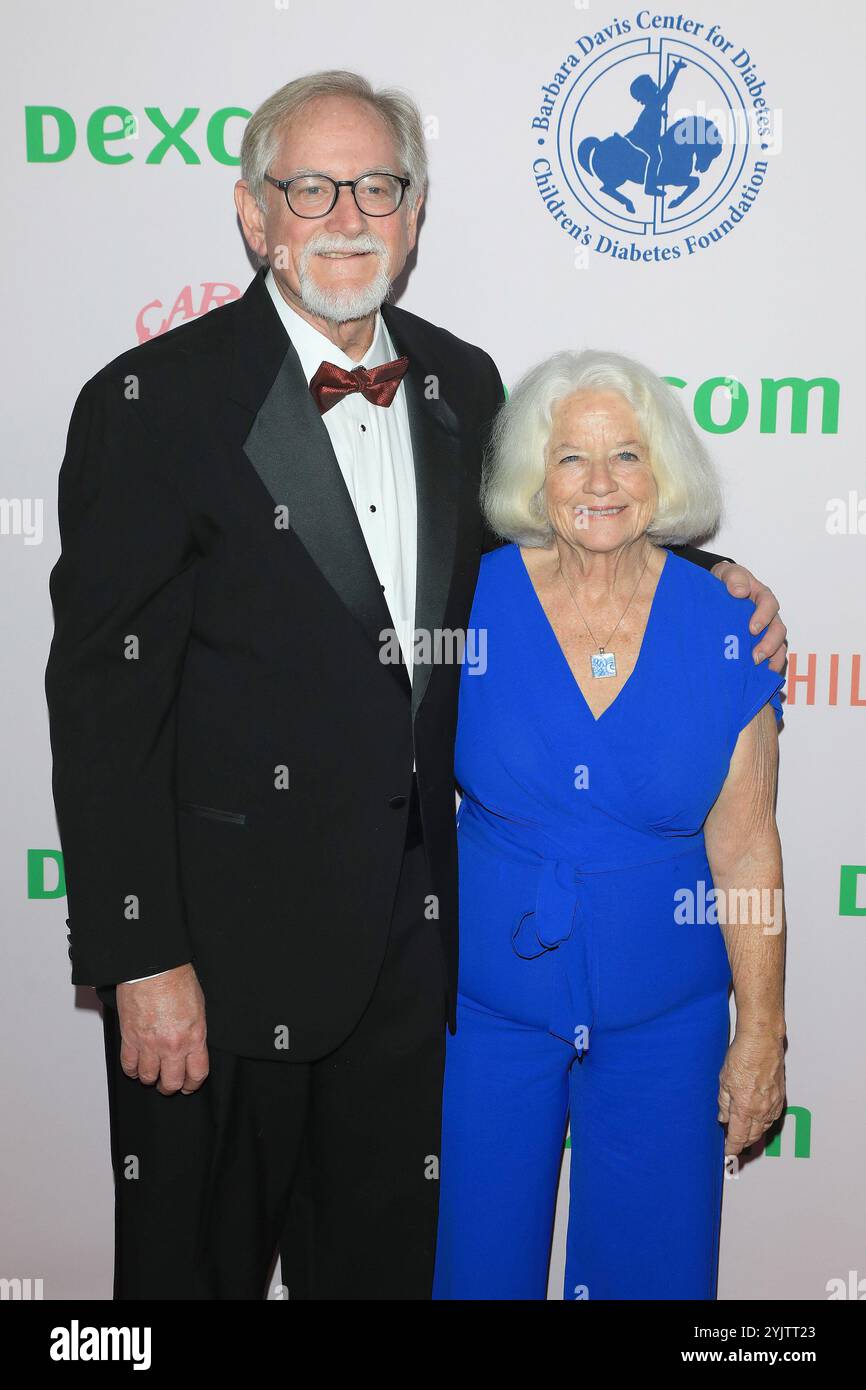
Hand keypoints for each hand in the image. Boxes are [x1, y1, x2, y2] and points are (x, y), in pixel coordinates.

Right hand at [116, 963, 208, 1095]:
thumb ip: (195, 1032)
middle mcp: (172, 1046)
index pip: (196, 1074)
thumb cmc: (177, 979)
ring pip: (148, 1078)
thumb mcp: (199, 1007)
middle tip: (168, 1084)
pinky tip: (135, 1068)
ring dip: (150, 1079)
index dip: (193, 1085)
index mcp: (194, 1037)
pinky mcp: (130, 1038)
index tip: (189, 1085)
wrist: (153, 967)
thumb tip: (192, 1046)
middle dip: (171, 1087)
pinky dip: (131, 1070)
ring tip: (151, 1075)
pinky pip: (129, 1065)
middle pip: (171, 1082)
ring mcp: (150, 1044)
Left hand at [710, 561, 787, 671]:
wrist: (718, 590)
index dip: (764, 617)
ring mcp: (766, 630)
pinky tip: (758, 678)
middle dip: (769, 645)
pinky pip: (771, 656)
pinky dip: (768, 667)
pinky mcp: (759, 643)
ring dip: (772, 659)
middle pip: (778, 630)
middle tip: (755, 657)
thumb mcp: (728, 573)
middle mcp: (768, 615)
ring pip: (779, 646)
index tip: (752, 629)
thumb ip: (734, 578)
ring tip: (759, 670)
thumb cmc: (726, 581)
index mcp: (762, 596)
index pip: (769, 605)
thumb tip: (739, 592)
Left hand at [717, 1026, 785, 1156]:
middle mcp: (761, 1110)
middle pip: (753, 1136)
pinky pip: (773, 1117)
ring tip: (745, 1135)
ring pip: (765, 1128)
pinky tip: (759, 1120)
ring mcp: (773, 1104)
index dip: (732, 1147)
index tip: (727, 1152)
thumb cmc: (742, 1056)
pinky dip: (765, 1123)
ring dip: (755, 1134)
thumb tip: (723, 1117)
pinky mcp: (780, 1096)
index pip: (738, 1137)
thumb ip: (724, 1102)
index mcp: (745, 1108)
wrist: (762, 1041)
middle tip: (734, 1144)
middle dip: (743, 1143)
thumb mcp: (724, 1080)